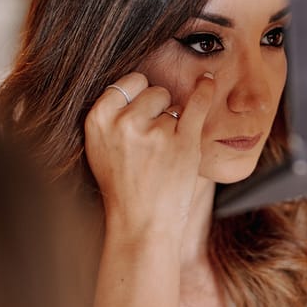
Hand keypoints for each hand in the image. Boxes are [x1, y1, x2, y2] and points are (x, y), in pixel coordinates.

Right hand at [84, 72, 213, 241]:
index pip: (128, 82)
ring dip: (173, 124)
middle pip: (153, 90)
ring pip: (173, 105)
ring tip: (162, 155)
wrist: (141, 225)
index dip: (139, 96)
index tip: (142, 114)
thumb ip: (112, 115)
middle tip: (151, 146)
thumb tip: (136, 81)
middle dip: (157, 110)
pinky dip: (205, 90)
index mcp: (98, 119)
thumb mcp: (100, 147)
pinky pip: (197, 104)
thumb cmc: (124, 186)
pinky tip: (208, 81)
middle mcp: (124, 122)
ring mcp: (155, 131)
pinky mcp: (183, 142)